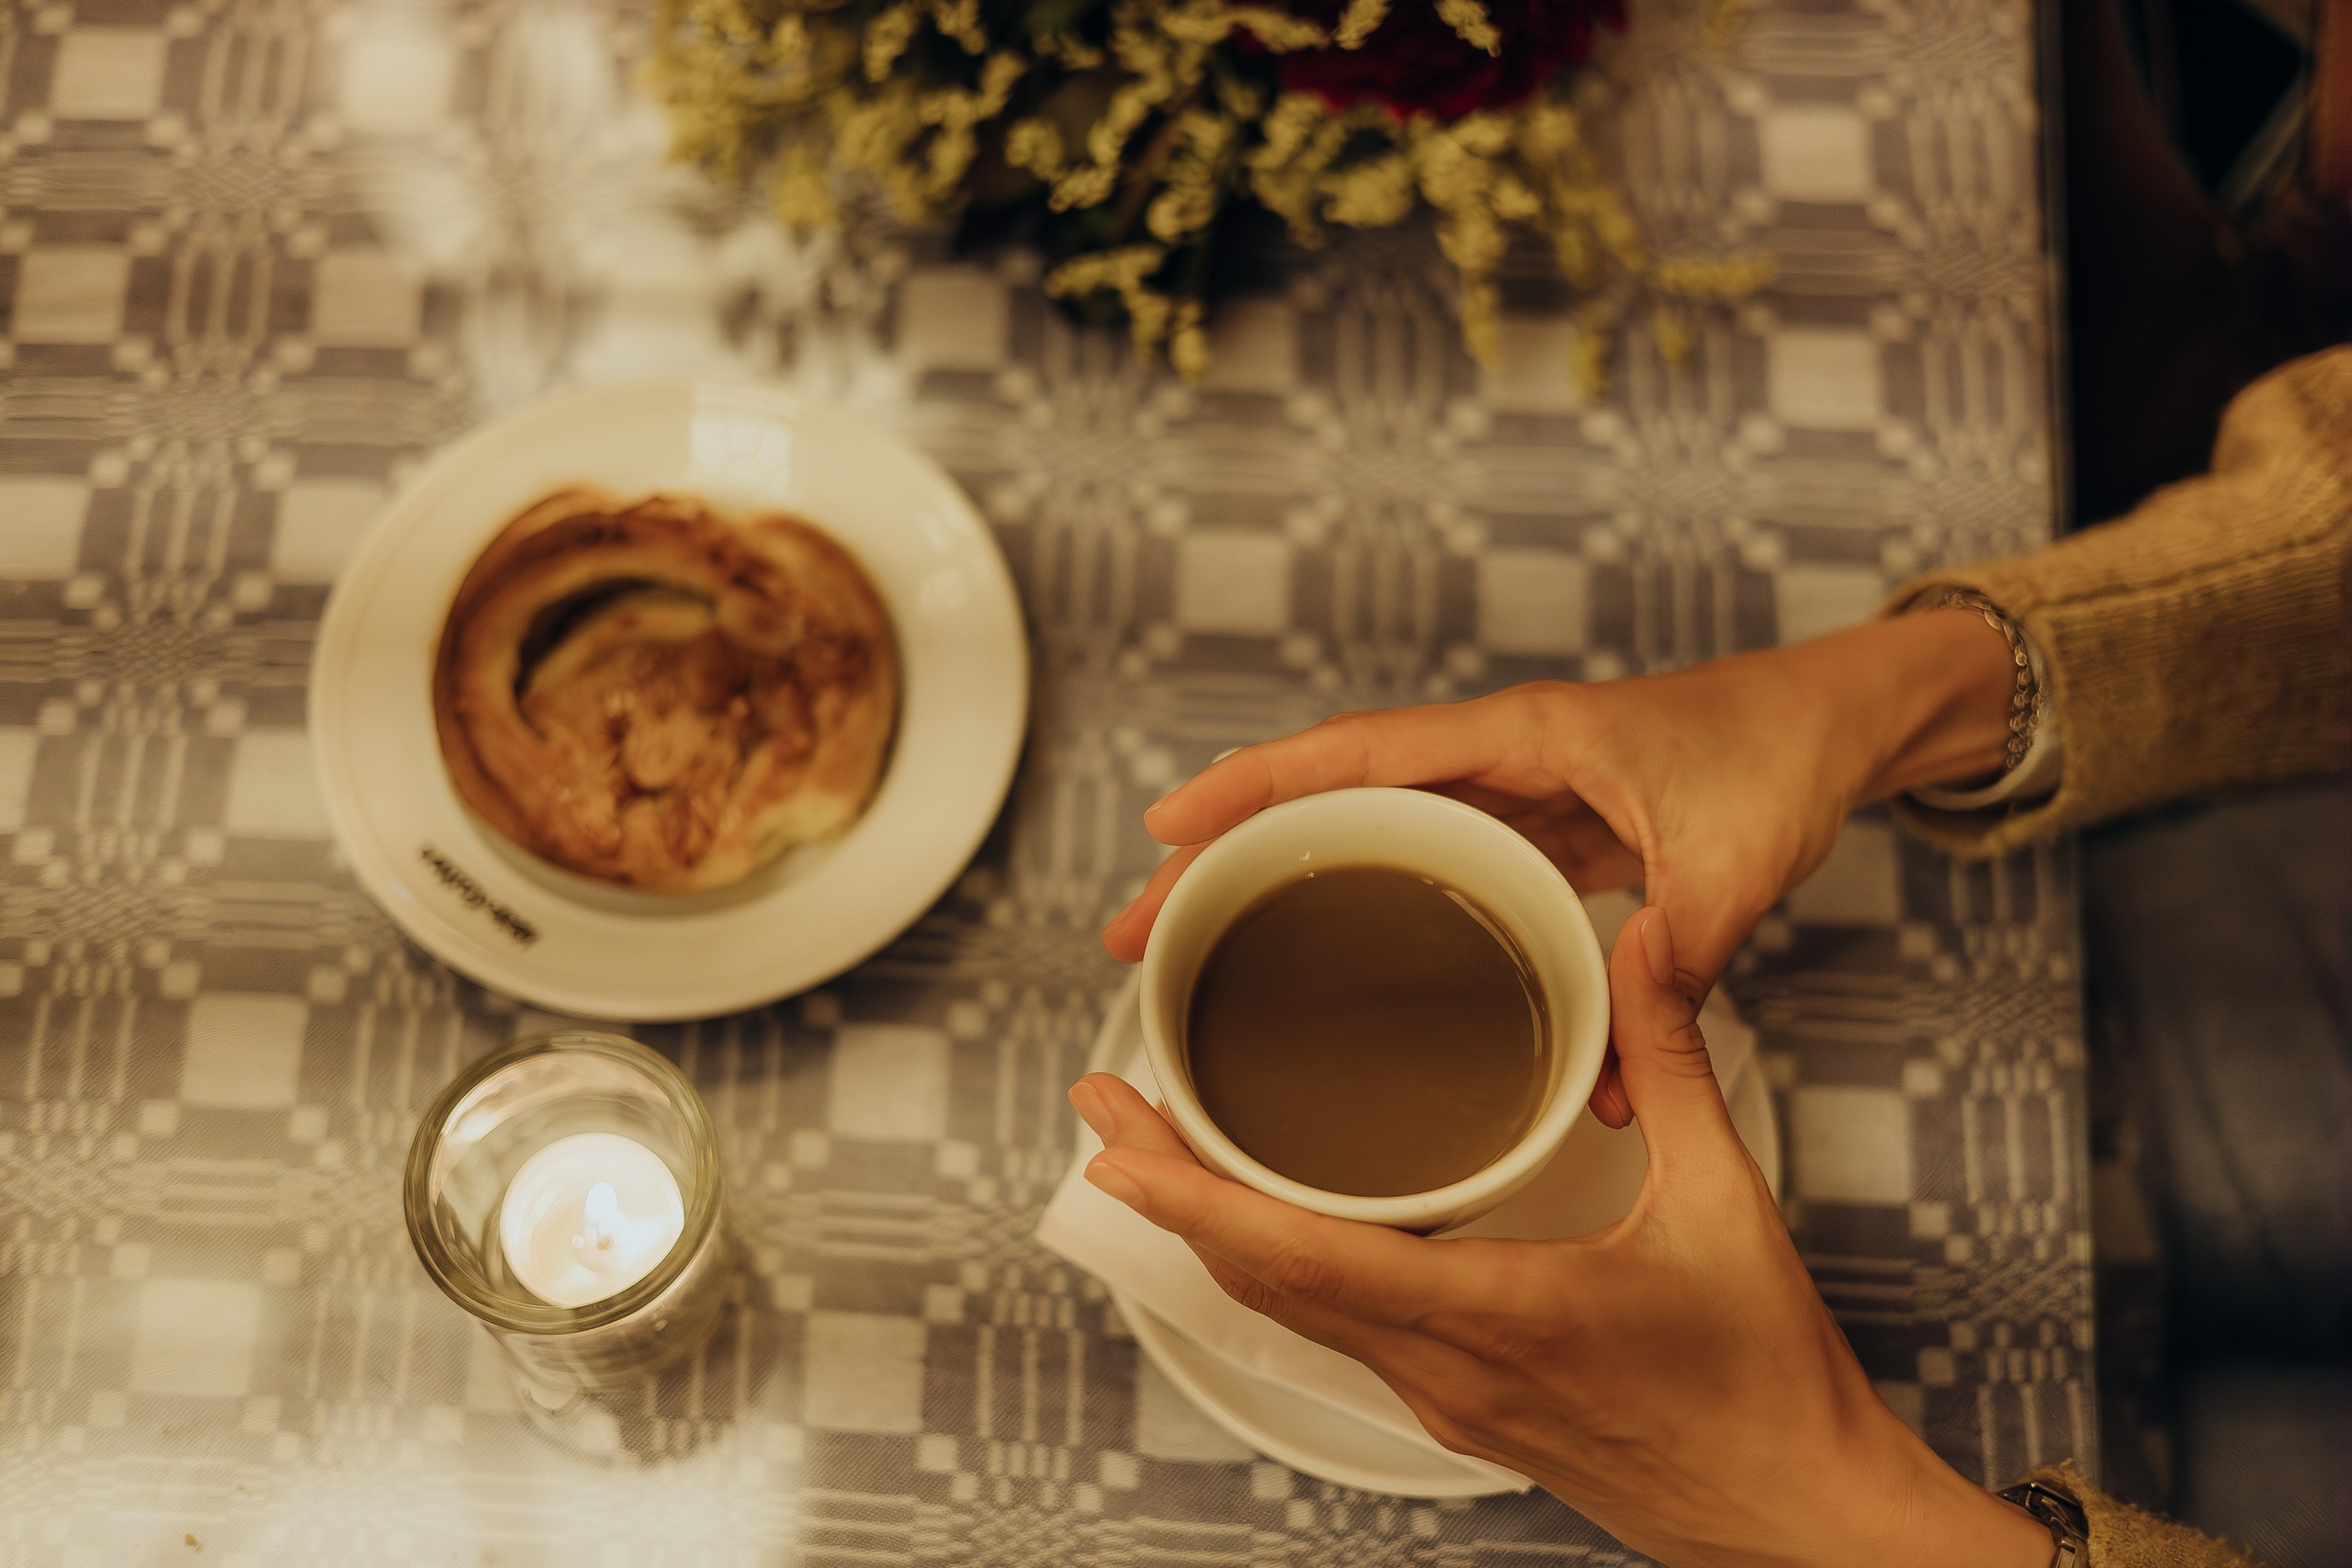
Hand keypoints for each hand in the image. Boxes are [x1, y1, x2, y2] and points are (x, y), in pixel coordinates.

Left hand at [1070, 908, 2050, 1567]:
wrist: (1798, 1521)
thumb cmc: (1767, 1383)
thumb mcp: (1727, 1205)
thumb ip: (1669, 1066)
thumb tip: (1643, 943)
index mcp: (1493, 1317)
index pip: (1300, 1256)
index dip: (1191, 1195)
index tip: (1113, 1141)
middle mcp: (1442, 1369)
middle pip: (1263, 1277)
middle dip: (1169, 1190)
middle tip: (1103, 1110)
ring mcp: (1444, 1398)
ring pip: (1292, 1308)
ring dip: (1217, 1228)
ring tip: (1161, 1152)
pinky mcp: (1463, 1407)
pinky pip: (1341, 1328)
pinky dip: (1283, 1264)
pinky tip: (1277, 1221)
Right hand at [1101, 610, 2015, 1123]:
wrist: (1838, 724)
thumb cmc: (1781, 755)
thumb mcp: (1731, 865)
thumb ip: (1672, 962)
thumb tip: (1606, 1075)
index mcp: (1519, 735)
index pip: (1357, 754)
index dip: (1254, 788)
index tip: (1167, 829)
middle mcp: (1494, 757)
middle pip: (1329, 799)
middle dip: (1227, 855)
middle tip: (1141, 929)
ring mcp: (1507, 792)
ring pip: (1364, 835)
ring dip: (1280, 885)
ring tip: (1199, 952)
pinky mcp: (1533, 829)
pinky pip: (1423, 864)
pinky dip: (1361, 905)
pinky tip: (1327, 962)